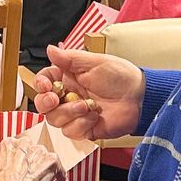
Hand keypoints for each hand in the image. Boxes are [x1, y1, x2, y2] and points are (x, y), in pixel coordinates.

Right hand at [0, 133, 62, 180]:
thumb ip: (5, 166)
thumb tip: (8, 173)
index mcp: (8, 145)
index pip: (17, 145)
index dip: (21, 156)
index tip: (22, 164)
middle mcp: (24, 144)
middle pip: (33, 150)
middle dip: (34, 162)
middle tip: (33, 174)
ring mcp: (38, 151)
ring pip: (46, 156)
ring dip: (47, 168)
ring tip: (46, 179)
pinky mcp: (50, 160)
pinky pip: (59, 166)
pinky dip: (61, 176)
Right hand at [29, 44, 144, 140]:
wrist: (139, 97)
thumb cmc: (121, 76)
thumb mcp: (95, 62)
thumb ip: (69, 58)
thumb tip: (50, 49)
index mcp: (68, 78)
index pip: (44, 82)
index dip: (40, 84)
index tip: (46, 85)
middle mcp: (69, 96)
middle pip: (43, 104)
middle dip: (45, 102)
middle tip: (54, 99)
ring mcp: (76, 114)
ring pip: (55, 120)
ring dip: (68, 113)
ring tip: (85, 105)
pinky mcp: (84, 128)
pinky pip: (71, 131)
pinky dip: (81, 124)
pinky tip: (94, 116)